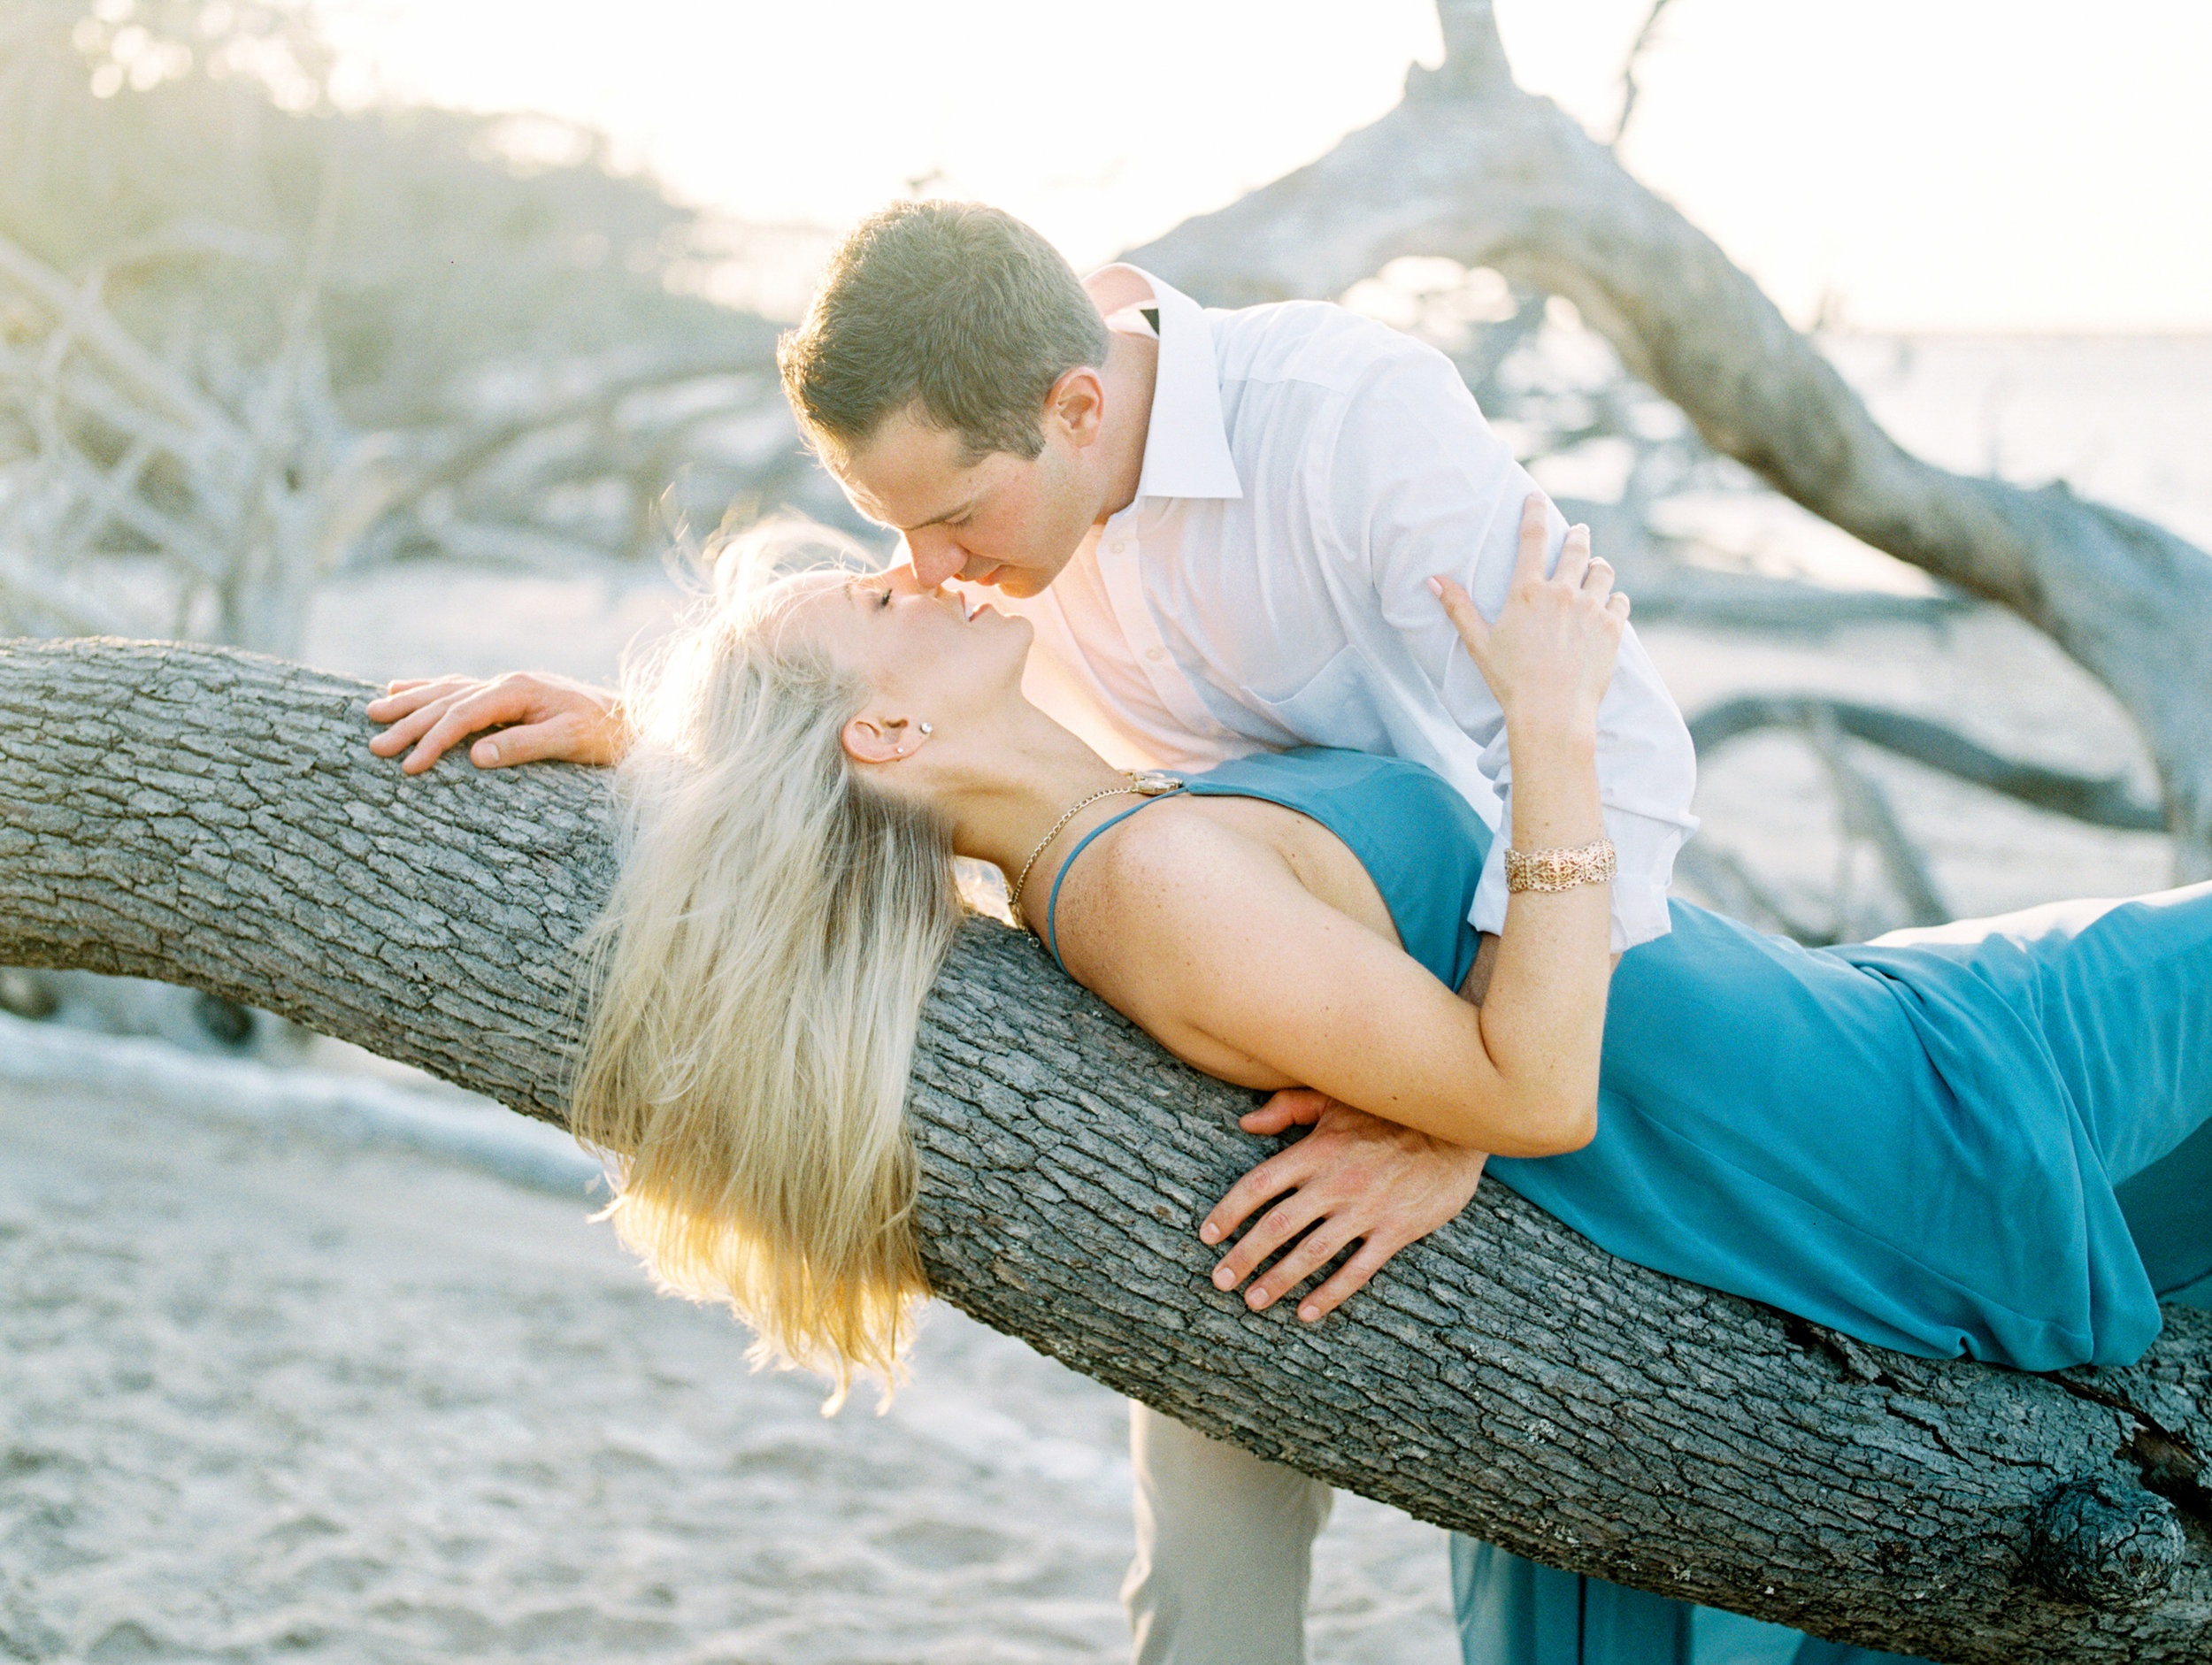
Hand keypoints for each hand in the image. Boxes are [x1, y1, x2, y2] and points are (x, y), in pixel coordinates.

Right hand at [365, 672, 623, 774]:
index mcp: (517, 690)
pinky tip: (405, 688)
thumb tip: (474, 756)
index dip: (433, 739)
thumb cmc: (604, 733)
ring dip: (410, 701)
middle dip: (408, 721)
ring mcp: (506, 686)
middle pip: (446, 700)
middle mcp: (506, 682)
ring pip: (447, 690)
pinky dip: (429, 690)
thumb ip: (522, 746)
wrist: (632, 719)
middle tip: (374, 745)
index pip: (462, 714)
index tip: (409, 765)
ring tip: (373, 709)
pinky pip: (459, 689)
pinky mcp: (509, 695)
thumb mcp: (568, 741)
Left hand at [1199, 1089, 1489, 1322]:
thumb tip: (1245, 1123)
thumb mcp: (1336, 1099)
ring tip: (1253, 1301)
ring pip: (1311, 1253)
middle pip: (1276, 1226)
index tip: (1207, 1236)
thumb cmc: (1388, 1113)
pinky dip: (1330, 1294)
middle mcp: (1334, 1182)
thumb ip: (1289, 1107)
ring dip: (1278, 1280)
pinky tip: (1307, 1312)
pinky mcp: (1395, 1230)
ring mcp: (1365, 1209)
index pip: (1258, 1185)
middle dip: (1243, 1256)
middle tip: (1219, 1281)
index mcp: (1315, 1150)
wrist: (1455, 1130)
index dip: (1228, 1212)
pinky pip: (1357, 1269)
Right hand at [1429, 494, 1626, 731]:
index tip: (1535, 497)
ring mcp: (1591, 608)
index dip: (1533, 512)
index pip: (1532, 538)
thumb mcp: (1479, 643)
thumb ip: (1458, 607)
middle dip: (1578, 535)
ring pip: (1603, 570)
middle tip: (1578, 532)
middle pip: (1576, 547)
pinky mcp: (1613, 628)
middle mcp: (1562, 592)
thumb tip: (1432, 580)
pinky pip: (1620, 601)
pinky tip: (1609, 604)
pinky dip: (1614, 600)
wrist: (1552, 714)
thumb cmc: (1511, 681)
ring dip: (1598, 566)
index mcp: (1527, 592)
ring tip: (1595, 568)